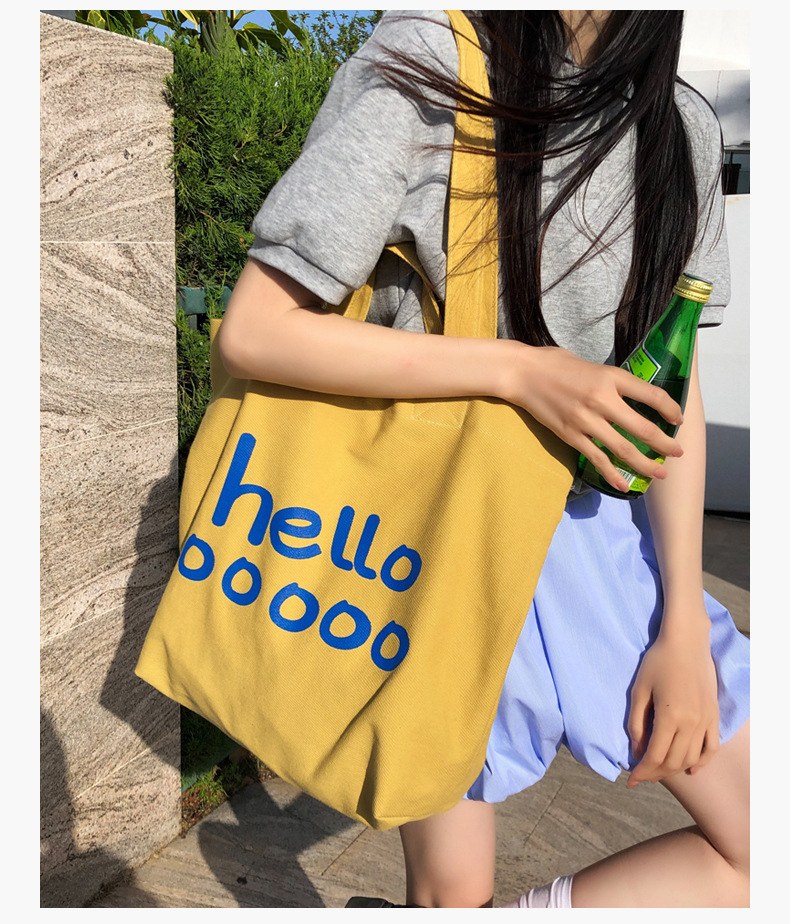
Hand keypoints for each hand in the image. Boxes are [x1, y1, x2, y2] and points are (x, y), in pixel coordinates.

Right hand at [503, 345, 684, 492]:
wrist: (523, 374)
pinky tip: (625, 485)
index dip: (671, 410)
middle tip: (678, 453)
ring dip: (645, 464)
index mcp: (610, 377)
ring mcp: (586, 421)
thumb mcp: (592, 365)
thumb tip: (631, 397)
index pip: (652, 396)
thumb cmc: (555, 363)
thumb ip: (612, 382)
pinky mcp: (571, 435)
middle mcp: (602, 400)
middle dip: (665, 444)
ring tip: (661, 473)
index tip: (677, 420)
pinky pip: (597, 459)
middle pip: (643, 428)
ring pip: (624, 449)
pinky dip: (613, 474)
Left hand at [626, 621, 719, 787]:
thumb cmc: (657, 662)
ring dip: (674, 770)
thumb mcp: (639, 691)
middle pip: (673, 762)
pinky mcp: (714, 716)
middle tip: (642, 776)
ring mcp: (706, 721)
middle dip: (655, 774)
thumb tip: (636, 751)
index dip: (641, 772)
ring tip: (659, 771)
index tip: (630, 781)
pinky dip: (701, 762)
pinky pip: (711, 747)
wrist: (686, 643)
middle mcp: (691, 723)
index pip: (655, 756)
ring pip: (692, 758)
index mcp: (669, 716)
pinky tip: (690, 769)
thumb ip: (636, 723)